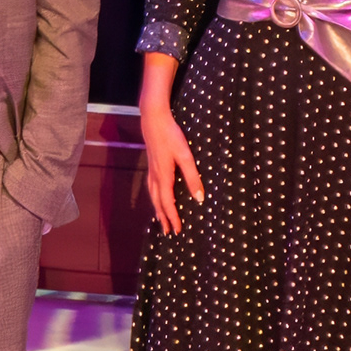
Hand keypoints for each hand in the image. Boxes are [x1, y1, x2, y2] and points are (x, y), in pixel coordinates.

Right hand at [140, 109, 203, 233]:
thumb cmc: (171, 136)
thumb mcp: (185, 156)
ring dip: (157, 208)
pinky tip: (156, 194)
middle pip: (158, 202)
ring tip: (161, 218)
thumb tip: (199, 198)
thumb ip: (192, 177)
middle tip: (168, 232)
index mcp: (164, 177)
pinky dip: (153, 196)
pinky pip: (151, 186)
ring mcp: (151, 170)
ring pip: (153, 195)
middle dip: (164, 218)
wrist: (153, 119)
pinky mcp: (151, 163)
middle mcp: (156, 176)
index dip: (173, 218)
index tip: (178, 231)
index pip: (168, 203)